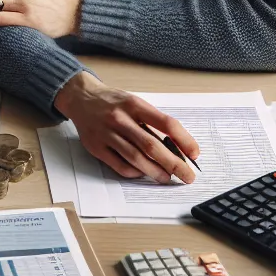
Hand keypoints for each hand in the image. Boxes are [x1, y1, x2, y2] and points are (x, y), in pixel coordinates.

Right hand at [53, 72, 199, 183]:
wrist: (81, 98)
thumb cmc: (113, 102)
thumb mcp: (135, 103)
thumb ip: (152, 122)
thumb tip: (176, 147)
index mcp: (135, 105)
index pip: (166, 124)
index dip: (184, 140)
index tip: (194, 154)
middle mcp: (121, 119)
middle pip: (152, 146)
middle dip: (174, 164)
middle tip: (187, 176)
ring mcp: (107, 134)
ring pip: (136, 158)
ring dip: (155, 171)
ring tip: (166, 177)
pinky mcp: (96, 147)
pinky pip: (119, 165)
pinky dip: (134, 172)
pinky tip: (143, 173)